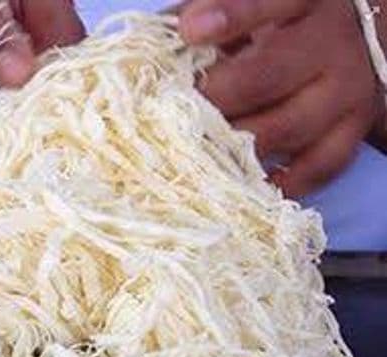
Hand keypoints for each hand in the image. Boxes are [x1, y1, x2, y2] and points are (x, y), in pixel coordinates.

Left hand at [179, 0, 386, 197]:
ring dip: (235, 148)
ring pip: (287, 128)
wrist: (346, 47)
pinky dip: (279, 182)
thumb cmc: (277, 27)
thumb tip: (156, 49)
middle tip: (174, 117)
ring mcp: (346, 91)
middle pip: (268, 76)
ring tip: (194, 157)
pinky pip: (318, 166)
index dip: (232, 17)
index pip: (271, 4)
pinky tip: (242, 187)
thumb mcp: (245, 9)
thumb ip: (204, 17)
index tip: (191, 31)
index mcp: (304, 2)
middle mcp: (331, 45)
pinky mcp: (352, 131)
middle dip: (214, 100)